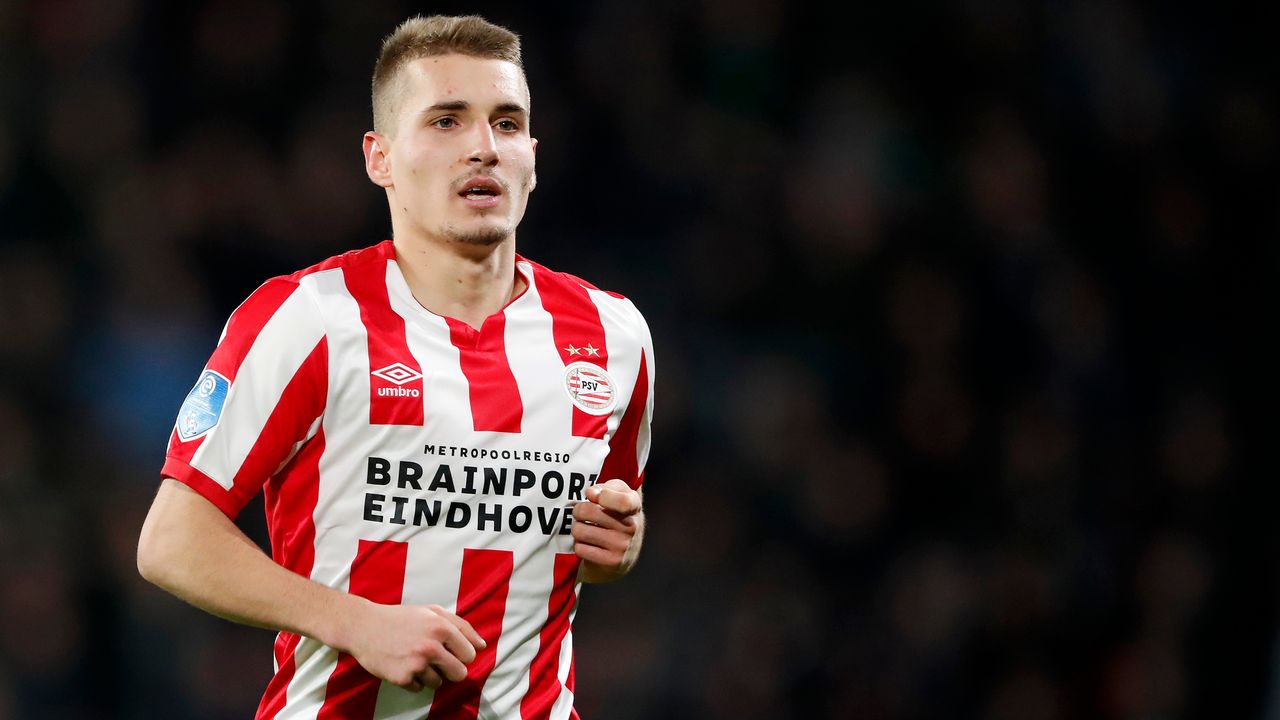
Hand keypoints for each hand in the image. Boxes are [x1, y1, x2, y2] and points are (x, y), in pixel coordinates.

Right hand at [343, 602, 485, 690]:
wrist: (364, 627)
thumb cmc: (402, 618)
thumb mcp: (432, 612)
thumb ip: (461, 626)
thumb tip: (482, 645)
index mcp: (441, 627)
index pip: (470, 654)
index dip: (462, 655)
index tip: (451, 651)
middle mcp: (431, 646)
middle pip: (460, 673)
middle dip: (451, 669)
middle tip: (437, 660)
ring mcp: (416, 664)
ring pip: (439, 683)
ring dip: (430, 675)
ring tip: (415, 659)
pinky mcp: (403, 678)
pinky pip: (420, 689)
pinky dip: (414, 680)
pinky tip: (403, 665)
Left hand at [573, 478, 643, 582]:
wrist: (624, 556)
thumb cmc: (616, 518)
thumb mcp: (618, 496)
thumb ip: (606, 488)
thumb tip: (591, 493)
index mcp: (634, 506)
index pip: (623, 501)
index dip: (604, 496)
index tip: (594, 496)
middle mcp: (632, 526)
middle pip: (588, 511)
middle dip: (578, 511)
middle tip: (581, 514)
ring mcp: (622, 546)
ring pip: (580, 531)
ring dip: (577, 530)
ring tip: (585, 530)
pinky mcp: (611, 562)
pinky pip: (580, 549)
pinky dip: (579, 546)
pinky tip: (588, 545)